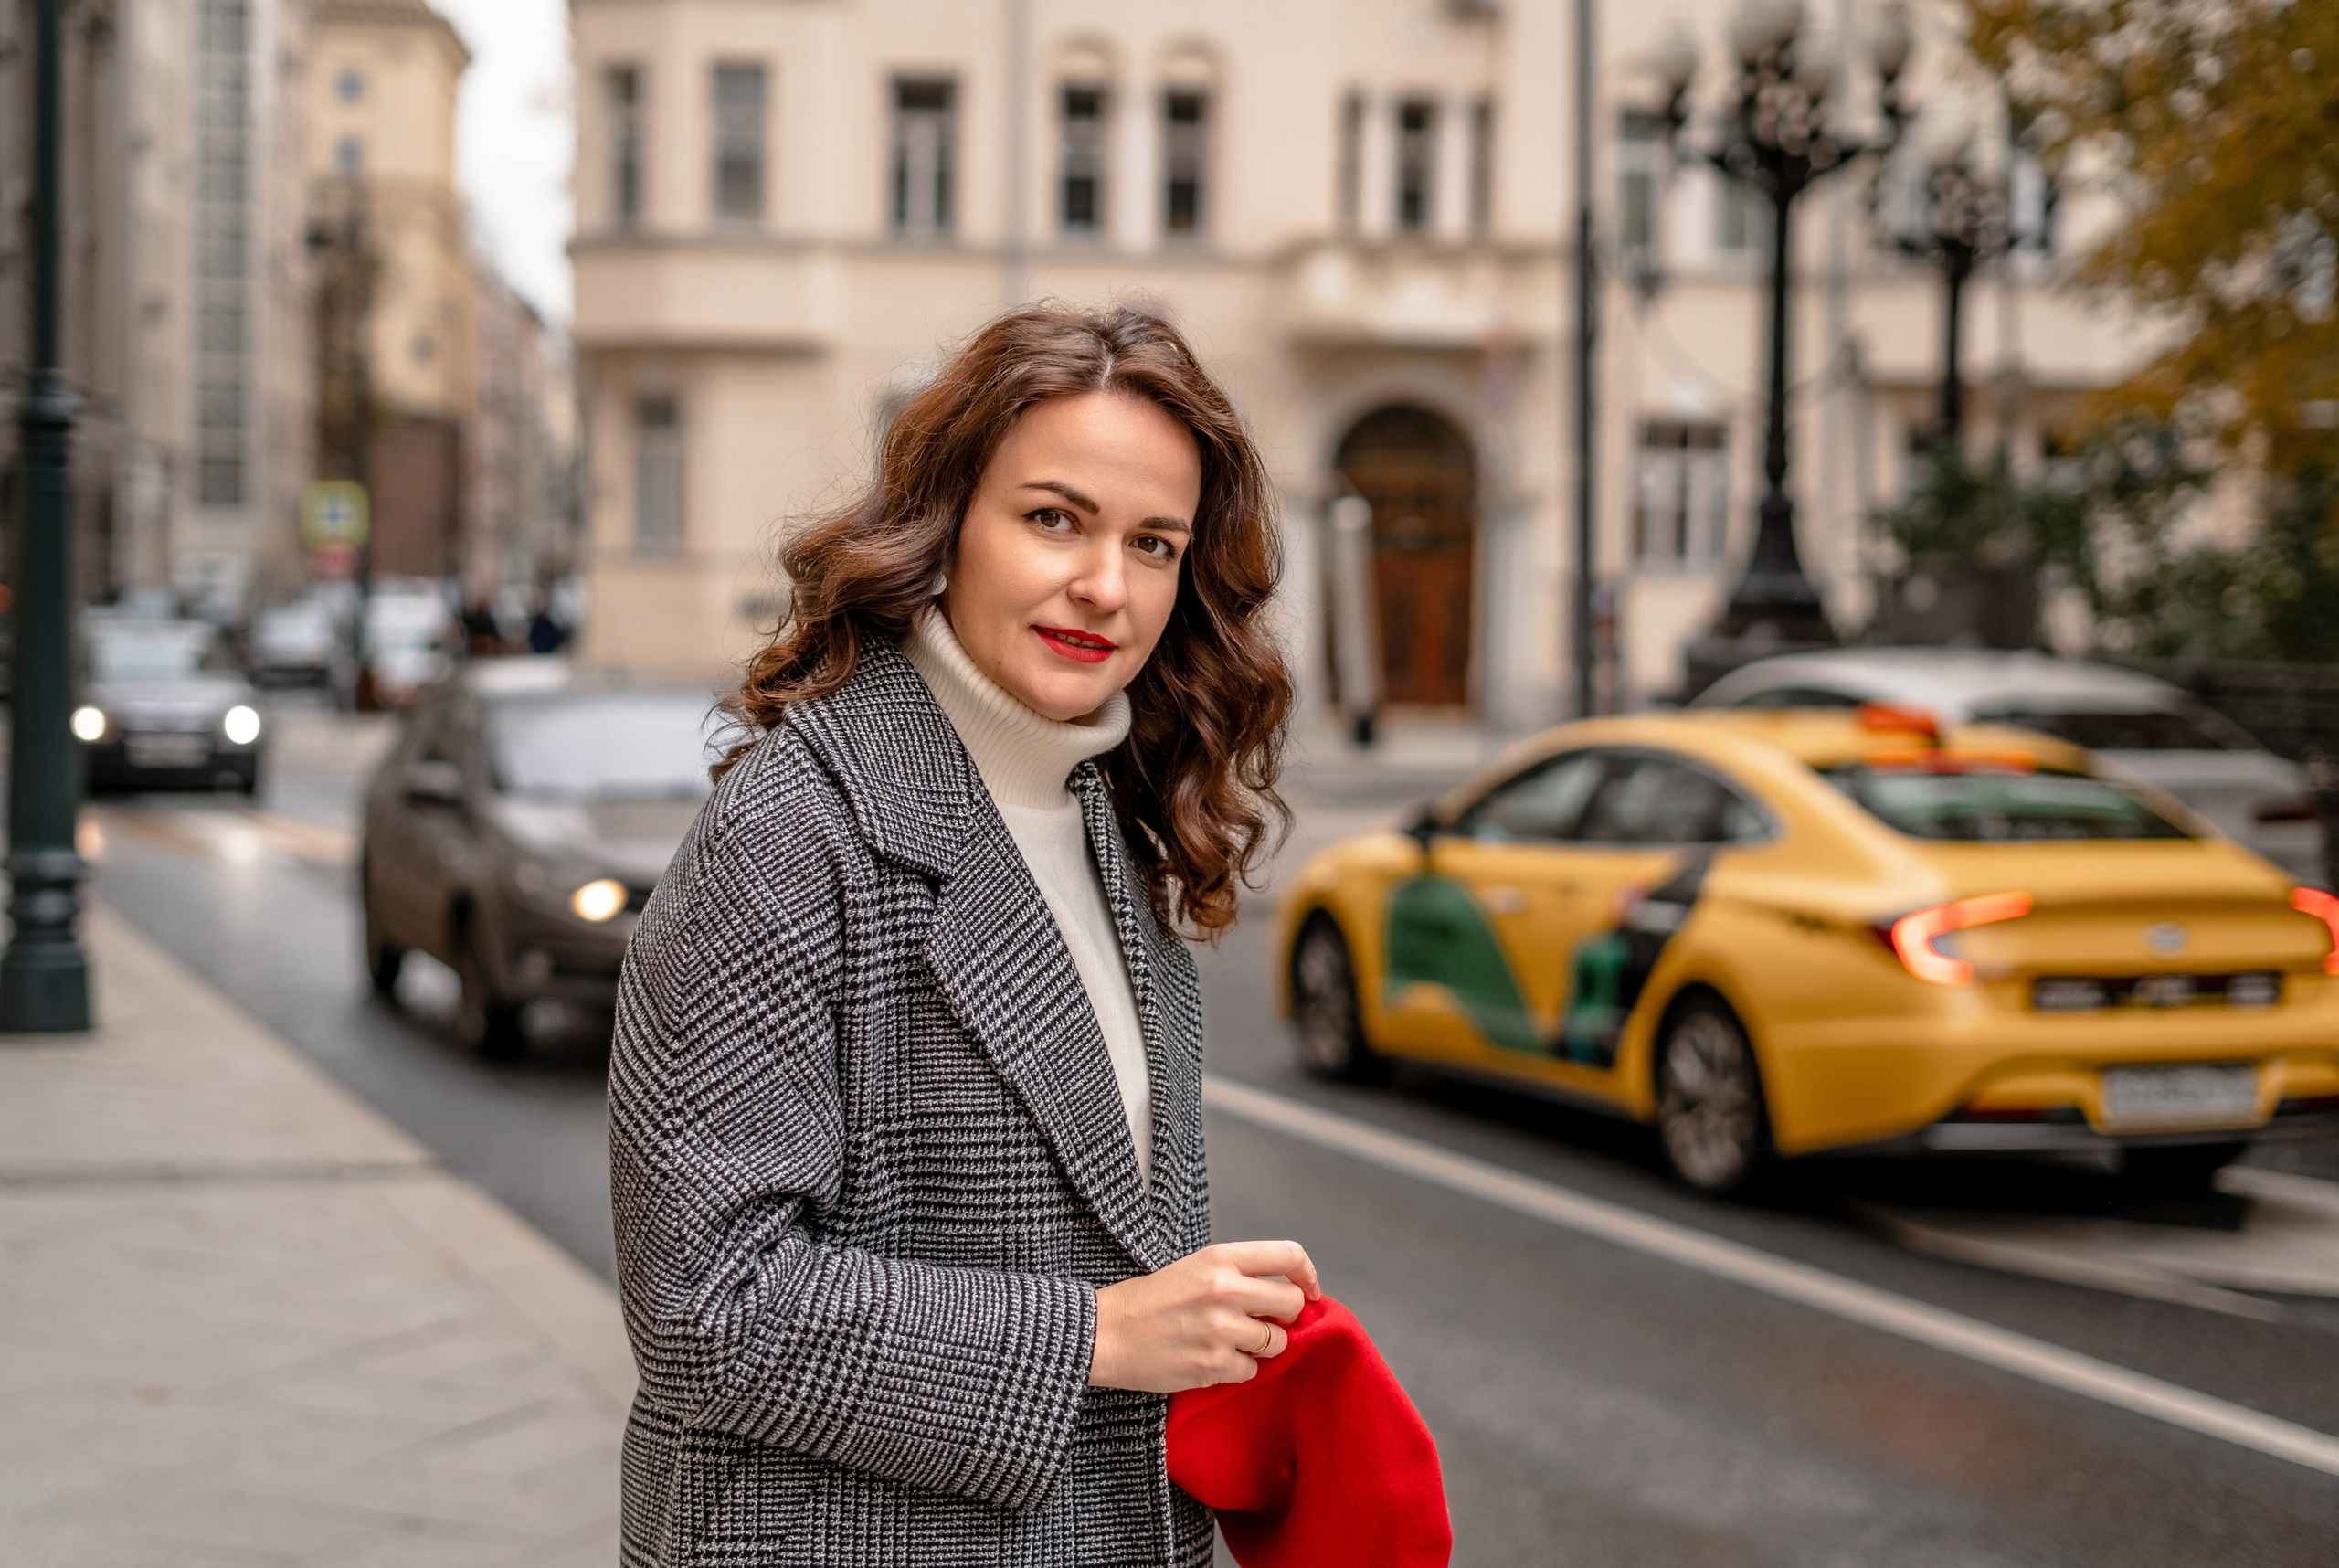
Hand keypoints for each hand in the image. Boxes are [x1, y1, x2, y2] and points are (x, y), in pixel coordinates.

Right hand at [1088, 1240, 1322, 1392]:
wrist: (1104, 1334)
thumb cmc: (1148, 1300)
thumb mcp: (1194, 1268)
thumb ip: (1237, 1275)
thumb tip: (1286, 1294)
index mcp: (1220, 1259)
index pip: (1288, 1256)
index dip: (1307, 1275)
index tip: (1309, 1291)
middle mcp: (1225, 1290)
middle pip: (1292, 1305)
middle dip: (1285, 1317)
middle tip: (1263, 1322)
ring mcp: (1221, 1330)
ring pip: (1277, 1343)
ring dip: (1260, 1346)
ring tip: (1227, 1342)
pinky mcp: (1213, 1366)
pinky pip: (1251, 1371)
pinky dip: (1236, 1369)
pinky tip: (1209, 1359)